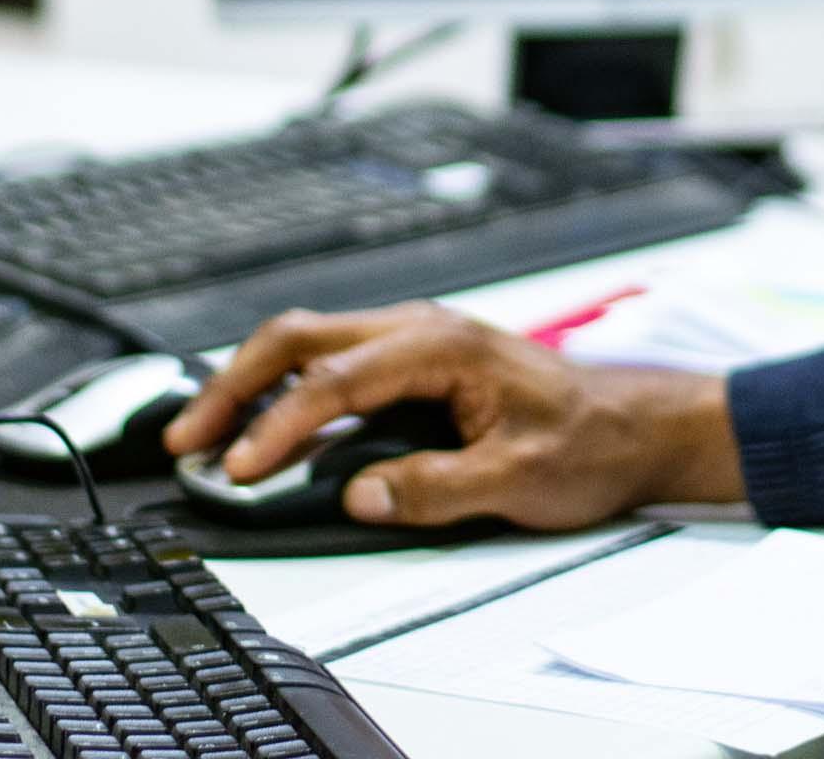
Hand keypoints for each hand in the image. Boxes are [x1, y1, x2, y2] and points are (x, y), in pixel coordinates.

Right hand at [161, 303, 743, 529]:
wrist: (636, 423)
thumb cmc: (591, 438)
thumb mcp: (519, 478)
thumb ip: (437, 488)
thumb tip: (361, 495)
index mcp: (442, 346)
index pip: (336, 380)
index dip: (280, 426)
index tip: (242, 469)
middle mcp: (419, 329)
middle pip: (300, 338)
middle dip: (234, 385)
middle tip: (187, 440)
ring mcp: (412, 340)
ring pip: (307, 344)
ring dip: (251, 384)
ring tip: (205, 435)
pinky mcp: (412, 363)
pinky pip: (330, 363)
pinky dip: (283, 389)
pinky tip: (261, 425)